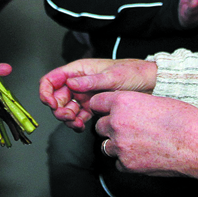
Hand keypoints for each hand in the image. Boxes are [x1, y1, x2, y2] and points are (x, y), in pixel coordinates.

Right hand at [39, 58, 156, 129]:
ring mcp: (85, 95)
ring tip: (77, 123)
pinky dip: (76, 123)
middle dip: (58, 108)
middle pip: (57, 96)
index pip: (52, 79)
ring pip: (66, 108)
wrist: (150, 83)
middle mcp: (79, 82)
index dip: (46, 91)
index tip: (51, 103)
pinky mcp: (92, 106)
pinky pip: (78, 116)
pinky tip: (81, 126)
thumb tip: (70, 83)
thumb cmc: (133, 73)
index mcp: (79, 70)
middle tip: (68, 116)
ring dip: (67, 118)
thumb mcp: (112, 76)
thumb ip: (90, 81)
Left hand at [91, 91, 197, 185]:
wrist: (196, 143)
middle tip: (128, 129)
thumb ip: (132, 104)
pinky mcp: (127, 165)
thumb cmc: (182, 120)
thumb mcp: (153, 100)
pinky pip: (118, 163)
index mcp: (122, 102)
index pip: (97, 103)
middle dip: (111, 127)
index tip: (106, 110)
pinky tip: (142, 155)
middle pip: (99, 125)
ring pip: (106, 146)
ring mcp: (121, 146)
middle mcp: (117, 123)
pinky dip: (127, 161)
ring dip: (117, 144)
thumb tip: (124, 109)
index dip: (103, 107)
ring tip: (137, 143)